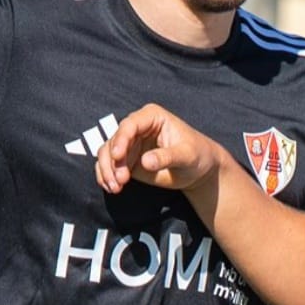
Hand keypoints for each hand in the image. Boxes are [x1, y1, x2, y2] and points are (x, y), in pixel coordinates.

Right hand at [96, 105, 224, 194]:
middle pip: (114, 140)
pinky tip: (112, 188)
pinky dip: (106, 176)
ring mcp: (130, 143)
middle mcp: (137, 127)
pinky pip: (108, 165)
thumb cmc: (197, 156)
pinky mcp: (127, 159)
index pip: (130, 125)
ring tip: (116, 188)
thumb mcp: (186, 155)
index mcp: (152, 117)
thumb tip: (145, 162)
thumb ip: (167, 157)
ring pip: (106, 152)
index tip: (117, 156)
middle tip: (120, 181)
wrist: (198, 170)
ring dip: (108, 170)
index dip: (120, 140)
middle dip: (113, 161)